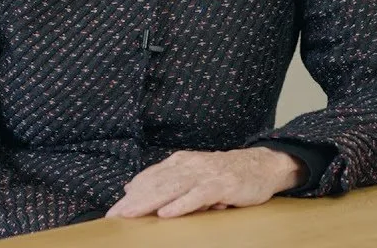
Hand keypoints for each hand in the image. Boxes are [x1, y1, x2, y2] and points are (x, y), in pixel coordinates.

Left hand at [105, 147, 305, 218]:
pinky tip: (166, 213)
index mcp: (180, 162)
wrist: (261, 165)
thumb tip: (131, 188)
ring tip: (131, 214)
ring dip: (149, 202)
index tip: (114, 210)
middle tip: (115, 215)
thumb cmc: (224, 174)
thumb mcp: (192, 173)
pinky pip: (197, 196)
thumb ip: (165, 179)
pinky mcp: (221, 185)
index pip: (150, 177)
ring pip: (171, 188)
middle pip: (156, 183)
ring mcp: (205, 174)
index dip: (131, 194)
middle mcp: (189, 165)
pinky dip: (181, 205)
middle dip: (134, 201)